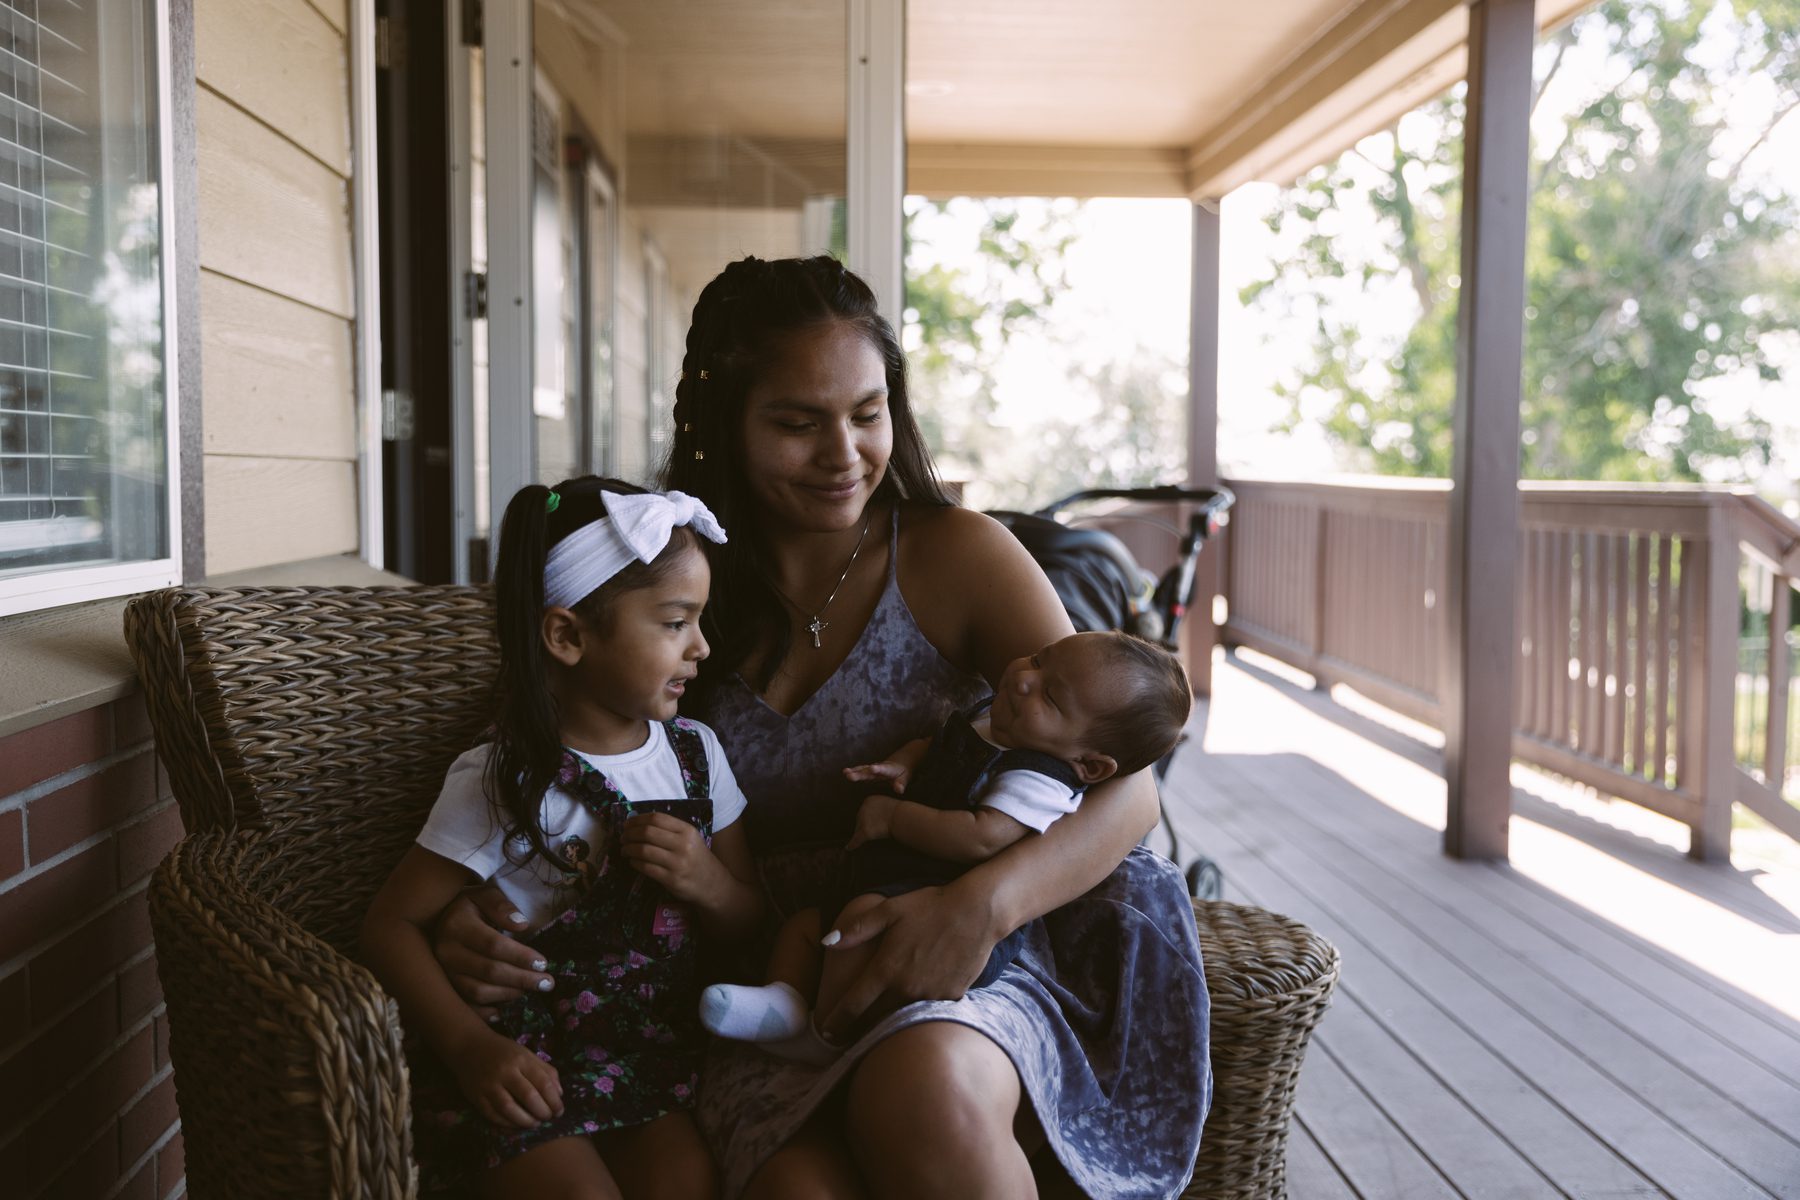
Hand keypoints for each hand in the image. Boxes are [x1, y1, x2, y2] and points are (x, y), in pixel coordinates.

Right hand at [433, 886, 554, 1014]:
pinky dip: (485, 1012)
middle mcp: (446, 952)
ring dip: (508, 994)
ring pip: (478, 991)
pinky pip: (465, 1005)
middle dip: (522, 979)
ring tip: (529, 990)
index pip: (493, 945)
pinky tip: (503, 1011)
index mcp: (457, 925)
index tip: (543, 963)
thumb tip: (522, 924)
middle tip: (547, 983)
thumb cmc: (470, 907)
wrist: (440, 919)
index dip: (520, 956)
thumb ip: (501, 906)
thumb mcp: (484, 895)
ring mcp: (444, 973)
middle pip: (489, 971)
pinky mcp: (445, 986)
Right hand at [451, 1029, 563, 1128]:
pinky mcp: (476, 1097)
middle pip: (528, 1097)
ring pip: (509, 1109)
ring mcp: (489, 1085)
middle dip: (542, 1112)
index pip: (543, 1083)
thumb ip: (545, 1071)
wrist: (469, 1046)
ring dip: (525, 1121)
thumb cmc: (503, 1051)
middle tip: (548, 1118)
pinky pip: (493, 1115)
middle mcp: (505, 1072)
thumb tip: (559, 1094)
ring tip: (535, 1124)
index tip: (559, 1110)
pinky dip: (507, 1124)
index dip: (554, 1100)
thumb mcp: (527, 1054)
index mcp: (521, 1059)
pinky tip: (517, 1124)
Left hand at [620, 813, 725, 905]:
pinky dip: (635, 863)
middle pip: (647, 832)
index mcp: (687, 830)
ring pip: (644, 850)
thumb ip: (669, 830)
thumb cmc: (697, 858)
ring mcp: (677, 863)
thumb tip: (638, 824)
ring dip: (629, 849)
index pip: (657, 818)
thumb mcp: (690, 839)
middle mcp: (683, 845)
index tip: (627, 824)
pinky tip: (633, 862)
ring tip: (624, 850)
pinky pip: (646, 868)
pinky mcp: (672, 879)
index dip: (638, 819)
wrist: (713, 883)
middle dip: (629, 834)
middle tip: (622, 838)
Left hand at [815, 882, 999, 1040]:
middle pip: (876, 1018)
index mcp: (886, 969)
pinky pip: (930, 1009)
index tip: (825, 1033)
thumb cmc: (930, 907)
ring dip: (891, 1017)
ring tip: (883, 1017)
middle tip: (851, 1029)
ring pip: (903, 1015)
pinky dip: (921, 1006)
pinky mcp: (952, 997)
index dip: (836, 1023)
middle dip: (862, 1025)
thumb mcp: (889, 910)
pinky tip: (920, 995)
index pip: (853, 1006)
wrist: (977, 913)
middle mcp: (906, 989)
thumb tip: (826, 942)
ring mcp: (930, 996)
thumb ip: (857, 929)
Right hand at [843, 758, 910, 793]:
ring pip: (863, 769)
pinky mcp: (869, 771)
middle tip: (850, 775)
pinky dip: (854, 771)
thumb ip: (901, 784)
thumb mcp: (905, 778)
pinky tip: (845, 772)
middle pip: (869, 771)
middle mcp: (879, 767)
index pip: (883, 769)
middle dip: (860, 773)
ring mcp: (873, 769)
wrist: (901, 762)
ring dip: (854, 771)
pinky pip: (861, 770)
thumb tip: (899, 790)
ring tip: (845, 772)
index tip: (872, 768)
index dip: (878, 769)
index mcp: (889, 769)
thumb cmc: (903, 772)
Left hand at [846, 794, 898, 849]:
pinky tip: (849, 848)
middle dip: (864, 826)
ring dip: (861, 835)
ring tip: (865, 839)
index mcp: (869, 800)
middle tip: (872, 831)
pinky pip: (856, 840)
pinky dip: (852, 844)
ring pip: (858, 830)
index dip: (868, 820)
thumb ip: (881, 808)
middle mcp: (863, 809)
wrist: (901, 816)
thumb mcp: (888, 804)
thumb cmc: (900, 812)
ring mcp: (863, 820)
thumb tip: (882, 815)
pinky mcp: (864, 831)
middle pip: (859, 821)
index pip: (864, 812)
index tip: (874, 824)